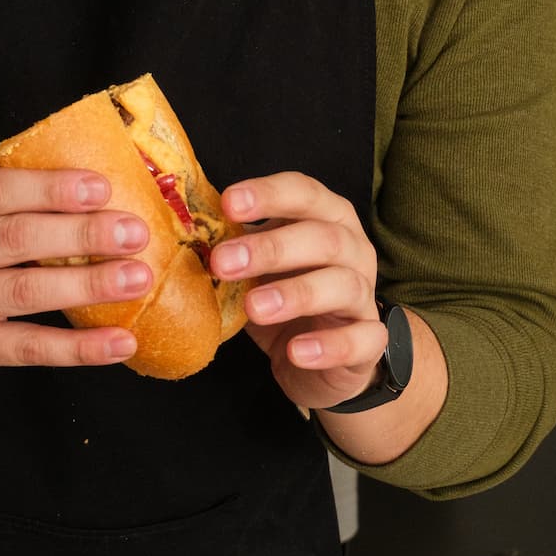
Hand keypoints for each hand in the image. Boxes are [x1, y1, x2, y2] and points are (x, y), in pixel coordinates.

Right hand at [0, 165, 154, 370]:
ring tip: (138, 277)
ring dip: (88, 285)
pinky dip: (78, 349)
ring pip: (22, 293)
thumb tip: (81, 173)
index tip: (100, 187)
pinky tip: (120, 341)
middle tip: (134, 231)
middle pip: (12, 240)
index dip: (48, 188)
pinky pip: (25, 349)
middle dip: (80, 235)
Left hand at [210, 172, 388, 411]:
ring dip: (296, 294)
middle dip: (272, 248)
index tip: (228, 203)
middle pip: (324, 238)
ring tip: (254, 308)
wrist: (321, 361)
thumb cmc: (286, 298)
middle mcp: (353, 251)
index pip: (305, 194)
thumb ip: (235, 249)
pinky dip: (329, 345)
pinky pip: (361, 339)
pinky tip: (296, 350)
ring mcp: (364, 297)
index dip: (269, 195)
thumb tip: (186, 233)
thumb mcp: (258, 269)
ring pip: (343, 285)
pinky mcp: (369, 342)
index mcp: (327, 220)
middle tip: (223, 263)